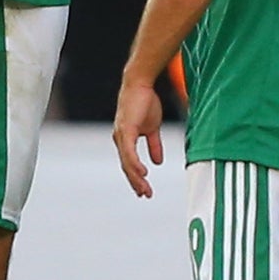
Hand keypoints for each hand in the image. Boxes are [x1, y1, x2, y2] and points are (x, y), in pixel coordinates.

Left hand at [113, 81, 165, 197]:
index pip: (129, 164)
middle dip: (136, 183)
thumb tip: (158, 161)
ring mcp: (121, 136)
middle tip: (145, 195)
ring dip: (136, 178)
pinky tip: (142, 173)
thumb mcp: (152, 128)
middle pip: (127, 167)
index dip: (136, 177)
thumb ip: (154, 145)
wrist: (140, 84)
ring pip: (127, 163)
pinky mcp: (125, 130)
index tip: (144, 190)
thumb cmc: (144, 102)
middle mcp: (120, 140)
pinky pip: (129, 152)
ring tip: (144, 189)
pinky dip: (135, 164)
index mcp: (125, 140)